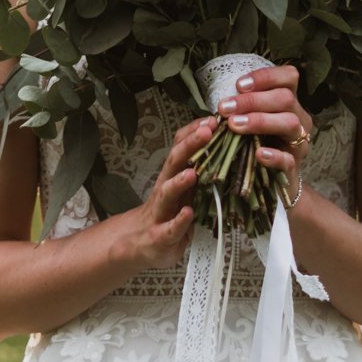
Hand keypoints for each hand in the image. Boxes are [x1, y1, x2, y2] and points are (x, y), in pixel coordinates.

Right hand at [113, 115, 216, 271]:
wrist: (138, 243)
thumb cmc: (166, 213)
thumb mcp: (182, 189)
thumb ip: (199, 170)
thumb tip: (224, 147)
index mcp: (173, 176)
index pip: (181, 147)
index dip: (195, 131)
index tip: (214, 118)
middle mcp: (165, 189)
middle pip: (175, 162)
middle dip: (191, 145)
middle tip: (208, 130)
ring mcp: (161, 212)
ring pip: (167, 193)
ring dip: (179, 182)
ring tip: (193, 173)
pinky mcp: (160, 236)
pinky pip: (169, 228)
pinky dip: (179, 221)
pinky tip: (188, 213)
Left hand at [214, 63, 312, 199]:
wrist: (272, 183)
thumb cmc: (257, 144)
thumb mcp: (251, 122)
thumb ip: (241, 109)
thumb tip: (221, 103)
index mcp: (289, 102)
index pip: (288, 77)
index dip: (265, 77)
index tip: (239, 85)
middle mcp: (299, 118)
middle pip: (285, 98)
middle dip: (253, 100)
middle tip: (225, 107)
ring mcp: (299, 143)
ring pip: (290, 123)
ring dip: (260, 121)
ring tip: (235, 125)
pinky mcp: (294, 167)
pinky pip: (289, 159)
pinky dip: (274, 156)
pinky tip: (258, 153)